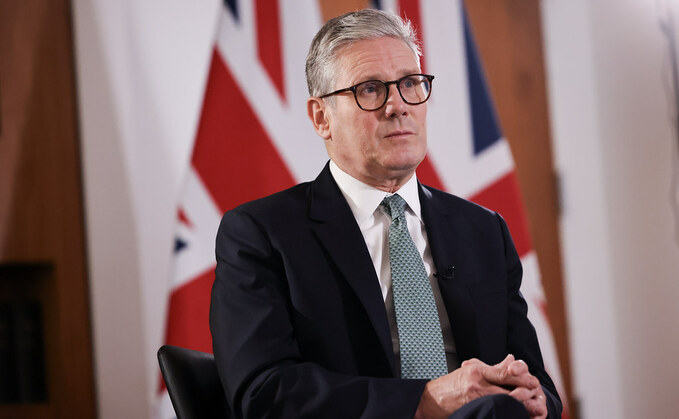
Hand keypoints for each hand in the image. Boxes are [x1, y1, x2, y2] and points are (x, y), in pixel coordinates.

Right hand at [414, 355, 543, 418]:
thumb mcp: (471, 369)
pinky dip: (510, 414)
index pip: (505, 373)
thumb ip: (493, 366)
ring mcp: (476, 400)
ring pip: (506, 404)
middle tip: (538, 398)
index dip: (522, 377)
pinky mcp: (475, 411)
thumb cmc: (452, 384)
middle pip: (509, 390)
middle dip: (527, 395)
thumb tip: (512, 359)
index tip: (534, 382)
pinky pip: (498, 412)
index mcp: (477, 371)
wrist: (432, 400)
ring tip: (534, 409)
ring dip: (522, 407)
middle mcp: (477, 385)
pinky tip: (517, 415)